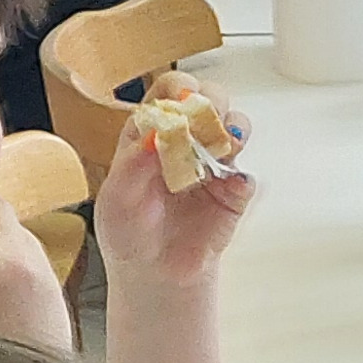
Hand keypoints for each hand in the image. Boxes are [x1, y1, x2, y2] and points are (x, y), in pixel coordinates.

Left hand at [92, 107, 253, 281]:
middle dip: (211, 101)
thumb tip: (155, 134)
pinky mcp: (233, 193)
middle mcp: (185, 141)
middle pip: (208, 101)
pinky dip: (241, 176)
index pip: (168, 94)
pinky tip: (228, 183)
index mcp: (151, 134)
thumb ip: (132, 166)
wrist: (153, 275)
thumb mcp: (116, 199)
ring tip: (220, 146)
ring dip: (231, 130)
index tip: (182, 98)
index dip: (178, 88)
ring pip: (234, 128)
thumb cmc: (129, 232)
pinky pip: (246, 176)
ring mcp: (212, 164)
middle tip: (206, 116)